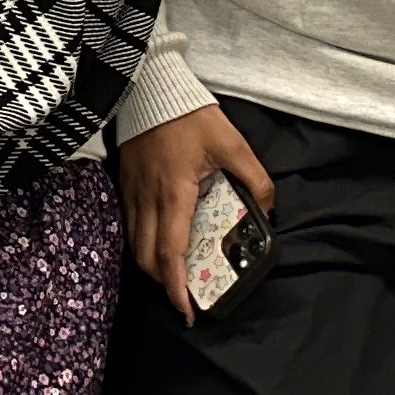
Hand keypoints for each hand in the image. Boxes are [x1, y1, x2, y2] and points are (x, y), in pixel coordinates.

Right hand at [116, 100, 273, 324]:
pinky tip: (160, 241)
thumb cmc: (190, 115)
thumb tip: (269, 211)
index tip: (187, 310)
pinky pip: (130, 223)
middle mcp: (147, 198)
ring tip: (175, 275)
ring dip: (153, 265)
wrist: (150, 84)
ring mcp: (131, 190)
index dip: (177, 286)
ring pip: (134, 243)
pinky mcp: (125, 180)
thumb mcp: (232, 144)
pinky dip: (143, 242)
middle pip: (147, 257)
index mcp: (174, 193)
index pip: (170, 251)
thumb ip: (256, 180)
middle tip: (187, 296)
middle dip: (165, 284)